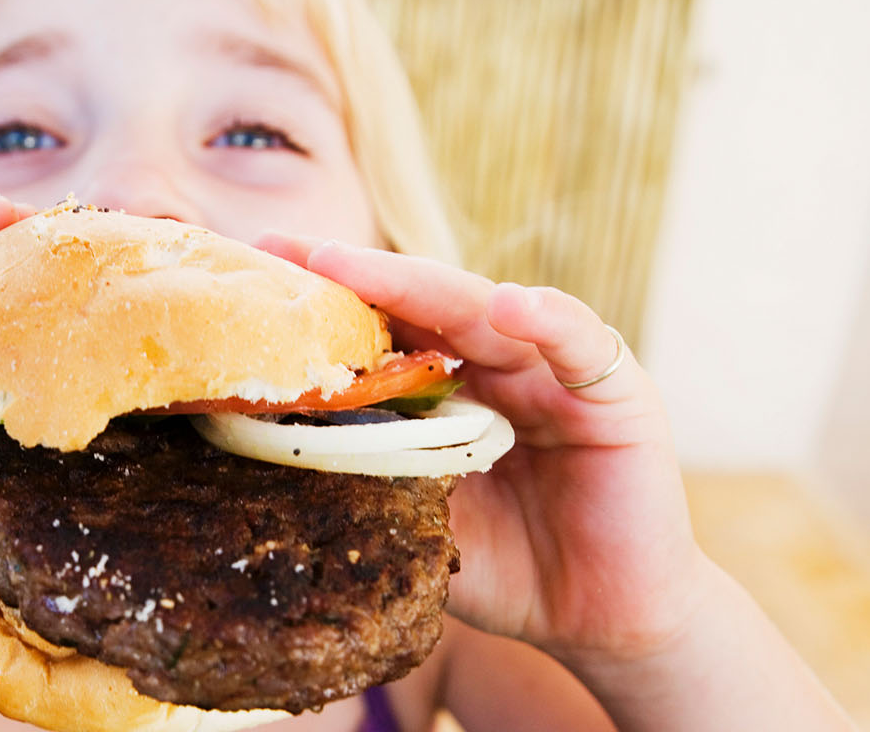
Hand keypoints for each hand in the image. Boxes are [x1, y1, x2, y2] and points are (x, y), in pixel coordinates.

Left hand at [256, 234, 708, 659]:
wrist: (597, 622)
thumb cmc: (507, 568)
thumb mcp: (418, 517)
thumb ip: (369, 474)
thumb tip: (266, 448)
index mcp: (449, 389)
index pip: (382, 330)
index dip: (323, 304)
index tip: (252, 273)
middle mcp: (498, 365)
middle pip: (420, 305)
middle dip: (350, 274)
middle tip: (284, 248)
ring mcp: (554, 372)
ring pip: (482, 310)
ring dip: (419, 284)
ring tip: (351, 264)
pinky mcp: (617, 394)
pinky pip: (580, 344)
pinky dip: (547, 319)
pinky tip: (506, 306)